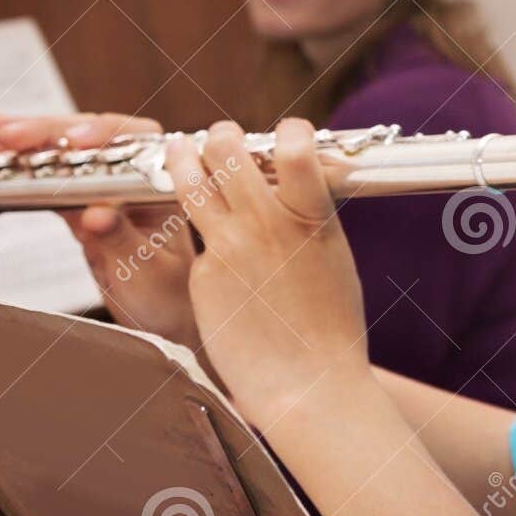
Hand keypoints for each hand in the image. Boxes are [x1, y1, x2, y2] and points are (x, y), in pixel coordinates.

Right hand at [0, 112, 199, 347]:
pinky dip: (26, 170)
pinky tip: (0, 157)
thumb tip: (94, 213)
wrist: (162, 315)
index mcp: (164, 185)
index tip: (76, 138)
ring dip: (33, 143)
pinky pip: (52, 180)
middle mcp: (137, 179)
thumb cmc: (169, 293)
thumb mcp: (146, 271)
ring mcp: (106, 189)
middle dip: (53, 132)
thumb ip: (121, 240)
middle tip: (11, 134)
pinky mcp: (81, 204)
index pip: (140, 142)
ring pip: (70, 154)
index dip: (106, 133)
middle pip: (96, 140)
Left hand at [163, 118, 368, 426]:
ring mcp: (228, 247)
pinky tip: (205, 238)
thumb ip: (309, 218)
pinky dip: (198, 229)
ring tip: (182, 151)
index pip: (294, 146)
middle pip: (227, 150)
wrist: (308, 384)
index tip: (285, 133)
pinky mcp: (202, 275)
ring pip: (190, 180)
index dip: (289, 131)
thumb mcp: (332, 257)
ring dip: (185, 157)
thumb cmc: (331, 326)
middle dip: (221, 136)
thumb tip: (293, 191)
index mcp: (311, 217)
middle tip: (220, 138)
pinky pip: (194, 239)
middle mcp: (266, 224)